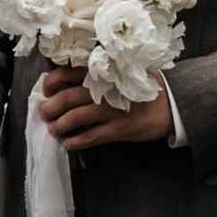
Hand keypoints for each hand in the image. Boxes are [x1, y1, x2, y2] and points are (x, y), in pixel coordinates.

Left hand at [35, 66, 172, 152]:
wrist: (172, 103)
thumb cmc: (144, 87)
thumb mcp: (121, 72)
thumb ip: (98, 75)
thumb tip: (68, 84)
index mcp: (103, 72)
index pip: (67, 73)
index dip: (51, 83)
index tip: (44, 92)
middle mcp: (105, 89)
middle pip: (67, 98)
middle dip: (50, 108)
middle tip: (44, 114)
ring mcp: (112, 110)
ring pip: (75, 118)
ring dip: (59, 125)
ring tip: (53, 130)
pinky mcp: (119, 129)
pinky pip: (90, 137)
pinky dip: (75, 141)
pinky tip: (68, 144)